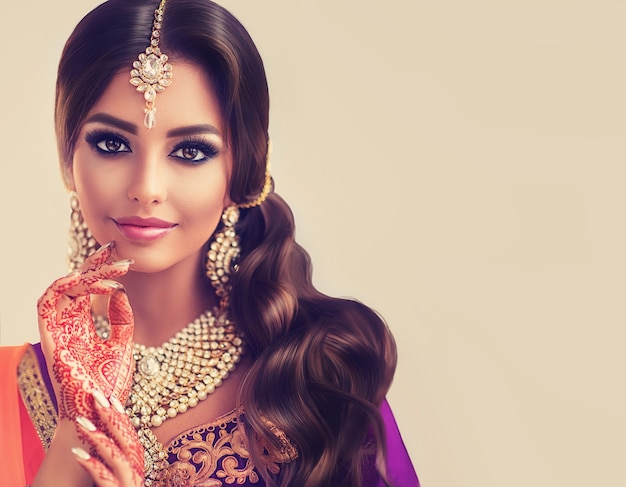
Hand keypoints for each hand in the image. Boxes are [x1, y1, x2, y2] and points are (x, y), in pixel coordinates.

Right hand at [37, 243, 134, 422]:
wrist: (99, 413)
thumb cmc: (108, 385)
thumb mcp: (122, 345)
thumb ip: (120, 319)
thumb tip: (120, 290)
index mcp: (84, 326)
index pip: (90, 290)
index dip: (101, 270)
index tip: (121, 257)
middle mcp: (69, 325)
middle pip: (78, 285)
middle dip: (95, 266)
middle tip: (116, 252)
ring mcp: (59, 331)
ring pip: (63, 290)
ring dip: (83, 275)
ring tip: (108, 267)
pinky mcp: (50, 338)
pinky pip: (46, 306)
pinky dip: (60, 288)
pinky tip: (82, 279)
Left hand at [72, 394, 143, 486]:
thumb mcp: (118, 478)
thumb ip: (112, 464)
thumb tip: (99, 443)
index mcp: (137, 467)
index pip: (132, 437)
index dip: (122, 416)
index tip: (112, 397)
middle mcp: (137, 474)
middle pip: (128, 441)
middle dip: (112, 416)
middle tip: (97, 396)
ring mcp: (129, 484)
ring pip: (118, 456)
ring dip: (99, 437)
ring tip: (81, 421)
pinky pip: (105, 479)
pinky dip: (93, 465)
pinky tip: (77, 454)